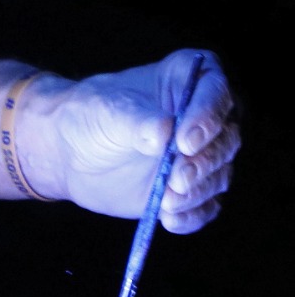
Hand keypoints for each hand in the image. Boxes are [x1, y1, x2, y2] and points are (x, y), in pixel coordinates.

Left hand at [24, 49, 238, 231]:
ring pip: (220, 173)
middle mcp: (202, 115)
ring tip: (166, 199)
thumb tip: (164, 133)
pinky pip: (206, 206)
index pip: (216, 89)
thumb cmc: (90, 115)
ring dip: (198, 190)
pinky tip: (169, 219)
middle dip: (206, 160)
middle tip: (177, 176)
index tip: (183, 141)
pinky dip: (192, 215)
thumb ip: (138, 120)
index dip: (208, 115)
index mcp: (186, 78)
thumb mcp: (109, 111)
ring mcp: (199, 154)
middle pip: (227, 137)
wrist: (69, 151)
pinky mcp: (192, 188)